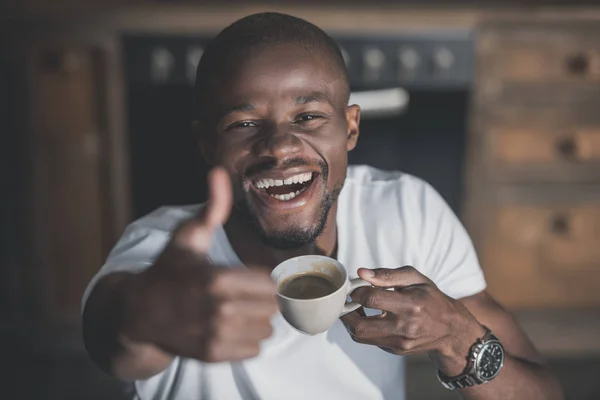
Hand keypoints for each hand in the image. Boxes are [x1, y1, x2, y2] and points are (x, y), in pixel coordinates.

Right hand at [122, 167, 277, 362]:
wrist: (138, 313)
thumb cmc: (167, 270)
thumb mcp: (187, 236)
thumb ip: (211, 208)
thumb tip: (219, 172)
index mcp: (218, 279)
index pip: (271, 283)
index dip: (263, 279)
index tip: (249, 276)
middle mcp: (219, 310)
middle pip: (272, 306)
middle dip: (261, 298)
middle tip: (242, 292)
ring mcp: (216, 335)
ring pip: (267, 329)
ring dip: (257, 319)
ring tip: (237, 309)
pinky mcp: (213, 354)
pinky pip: (255, 348)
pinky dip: (249, 338)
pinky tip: (231, 326)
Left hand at [341, 266, 485, 374]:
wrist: (450, 329)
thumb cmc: (431, 299)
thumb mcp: (415, 279)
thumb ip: (387, 274)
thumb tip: (362, 273)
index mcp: (411, 304)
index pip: (371, 299)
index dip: (356, 290)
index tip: (355, 286)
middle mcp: (404, 327)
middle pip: (360, 325)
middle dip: (346, 312)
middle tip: (347, 300)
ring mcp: (399, 342)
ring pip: (360, 336)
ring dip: (351, 322)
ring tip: (355, 308)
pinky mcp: (395, 350)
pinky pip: (370, 341)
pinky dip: (363, 328)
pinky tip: (369, 317)